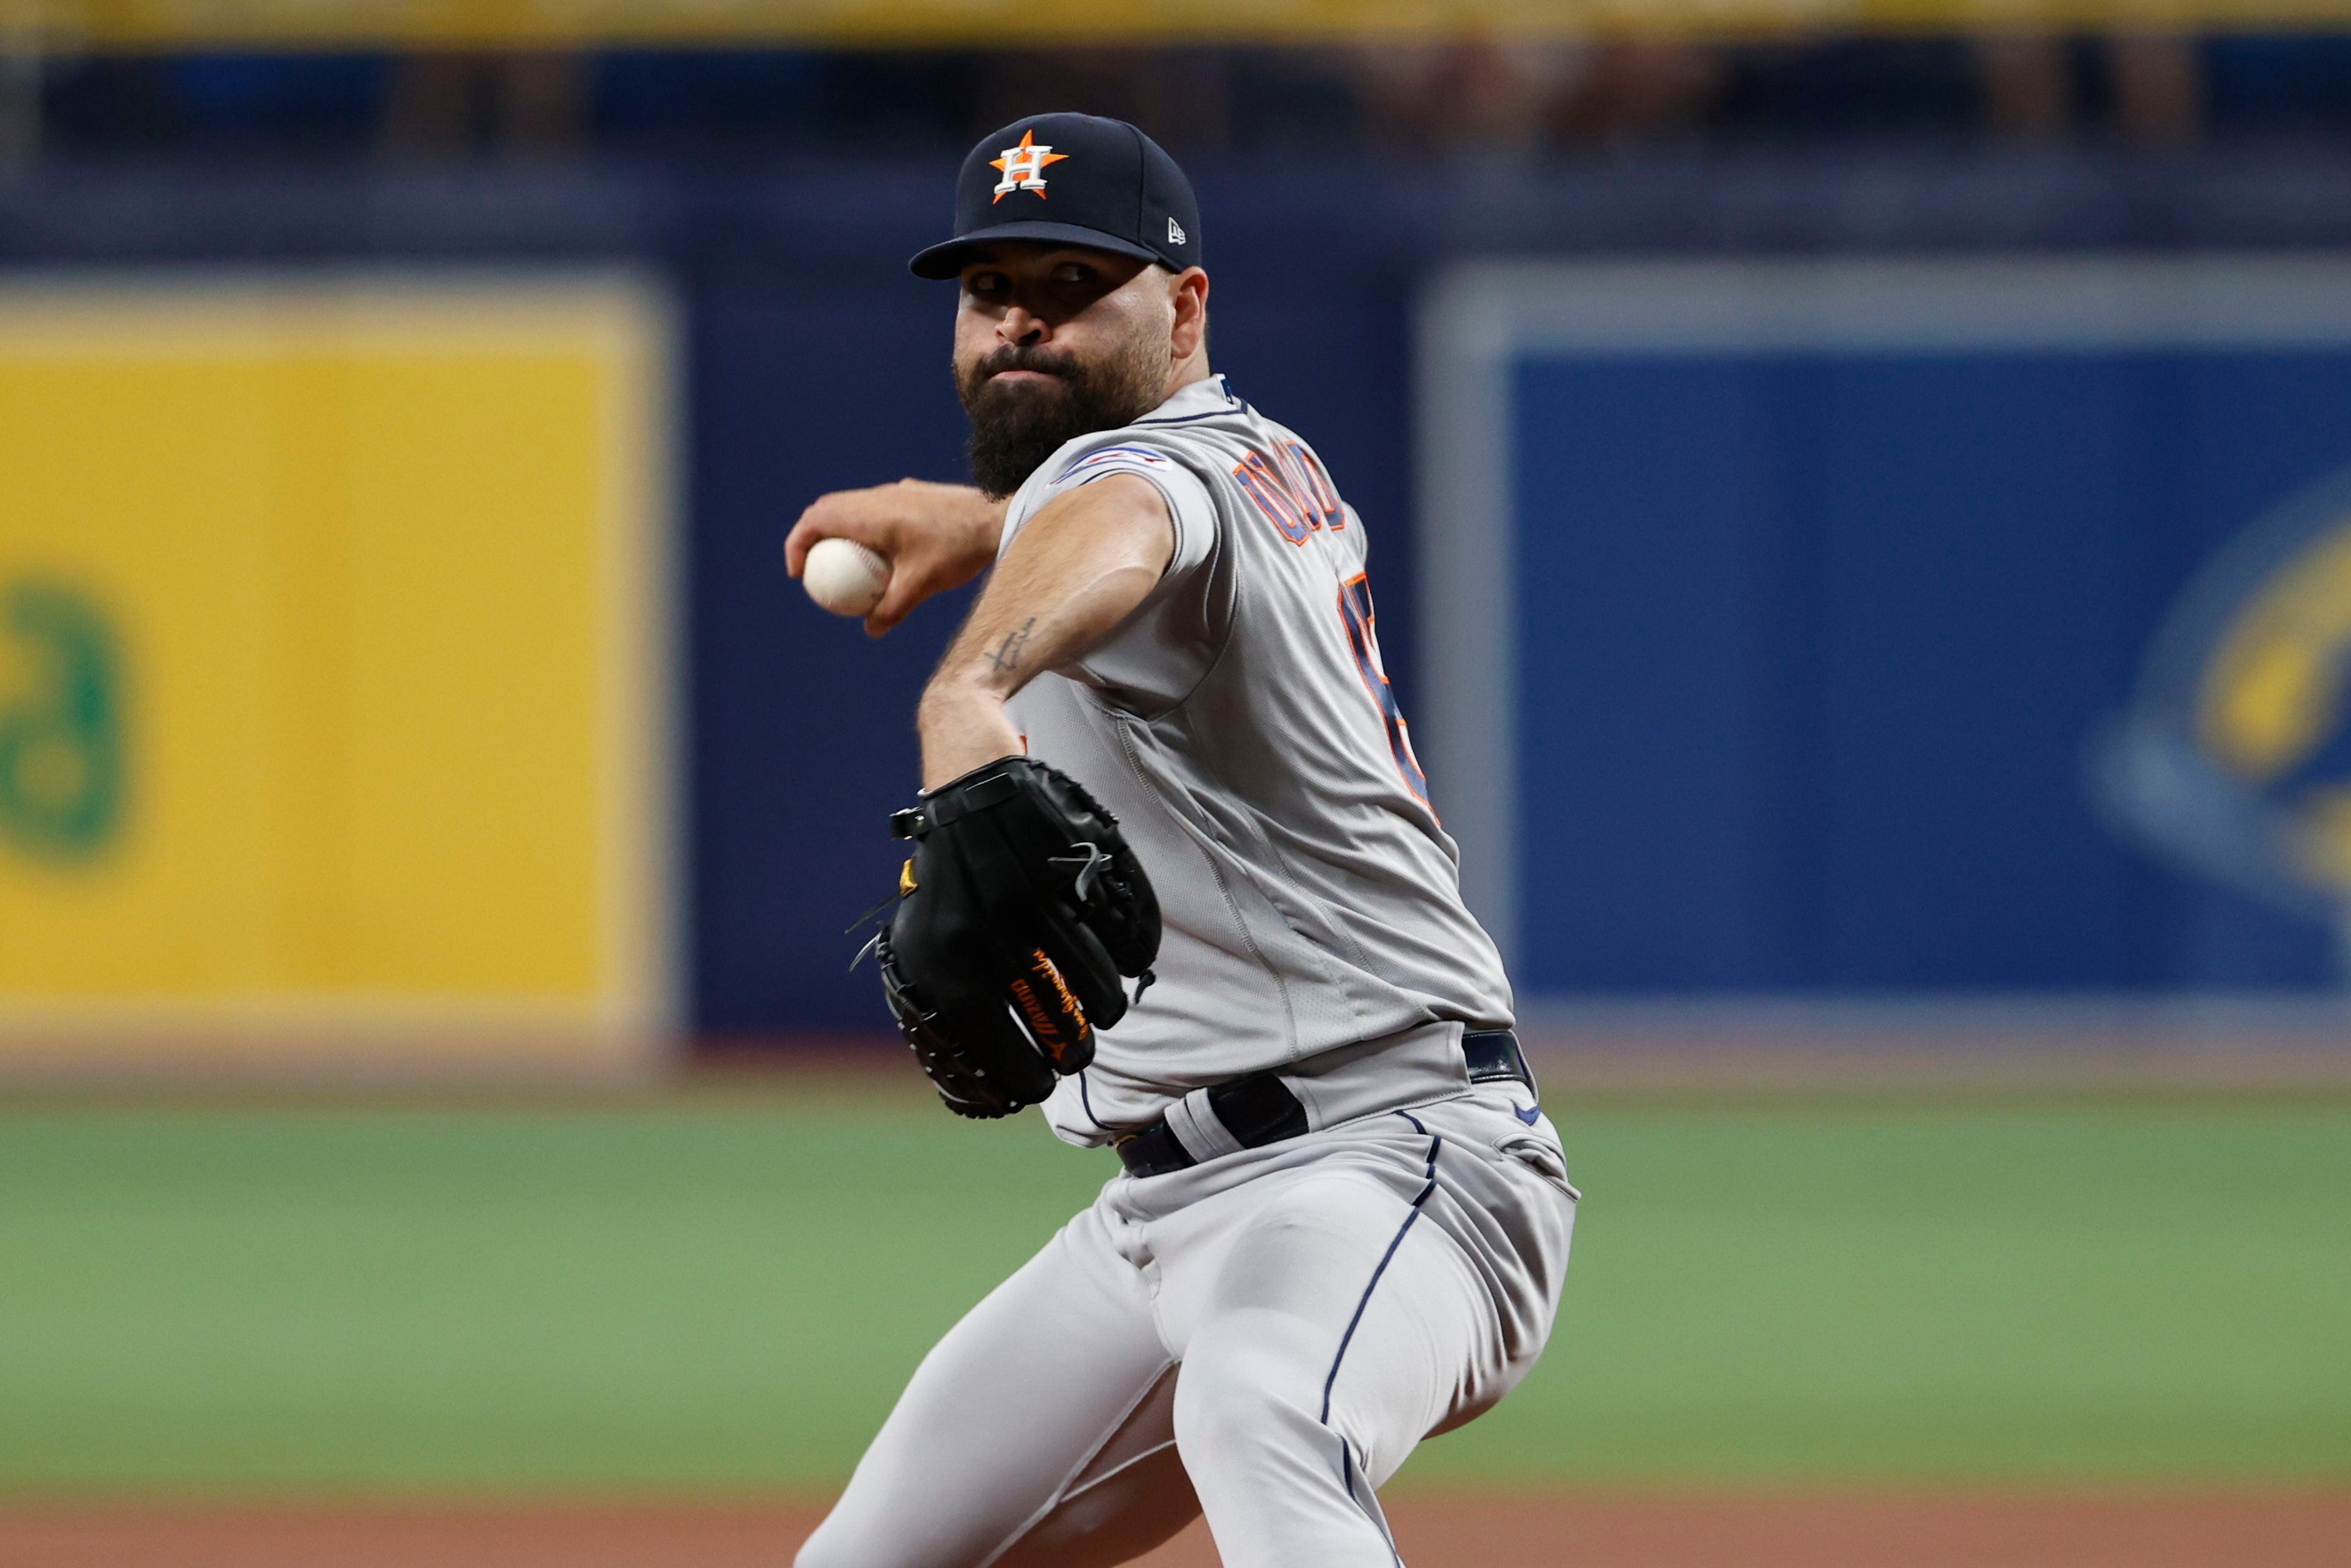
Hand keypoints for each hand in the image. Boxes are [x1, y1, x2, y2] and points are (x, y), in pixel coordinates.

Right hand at [785, 479, 1006, 636]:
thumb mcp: (921, 585)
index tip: (798, 573)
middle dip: (810, 535)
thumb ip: (891, 609)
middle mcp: (878, 496)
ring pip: (850, 505)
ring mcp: (894, 491)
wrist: (997, 518)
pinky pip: (873, 508)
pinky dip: (862, 528)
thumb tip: (871, 629)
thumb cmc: (958, 549)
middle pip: (826, 508)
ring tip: (842, 564)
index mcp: (870, 513)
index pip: (815, 519)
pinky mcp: (910, 494)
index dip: (796, 543)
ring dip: (837, 530)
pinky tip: (880, 555)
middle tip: (812, 568)